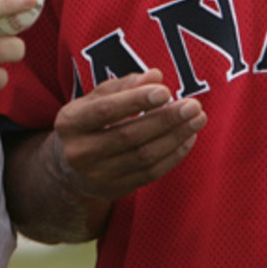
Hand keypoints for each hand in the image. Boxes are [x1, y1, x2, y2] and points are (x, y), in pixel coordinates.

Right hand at [53, 70, 206, 202]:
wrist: (69, 167)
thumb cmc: (89, 121)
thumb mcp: (96, 98)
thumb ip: (125, 85)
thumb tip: (155, 76)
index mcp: (69, 122)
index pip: (105, 110)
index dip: (136, 100)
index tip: (165, 91)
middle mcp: (79, 152)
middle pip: (128, 136)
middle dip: (165, 120)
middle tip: (193, 106)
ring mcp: (97, 176)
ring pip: (143, 157)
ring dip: (175, 137)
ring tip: (197, 119)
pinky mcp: (114, 191)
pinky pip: (150, 174)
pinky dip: (173, 156)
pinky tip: (188, 138)